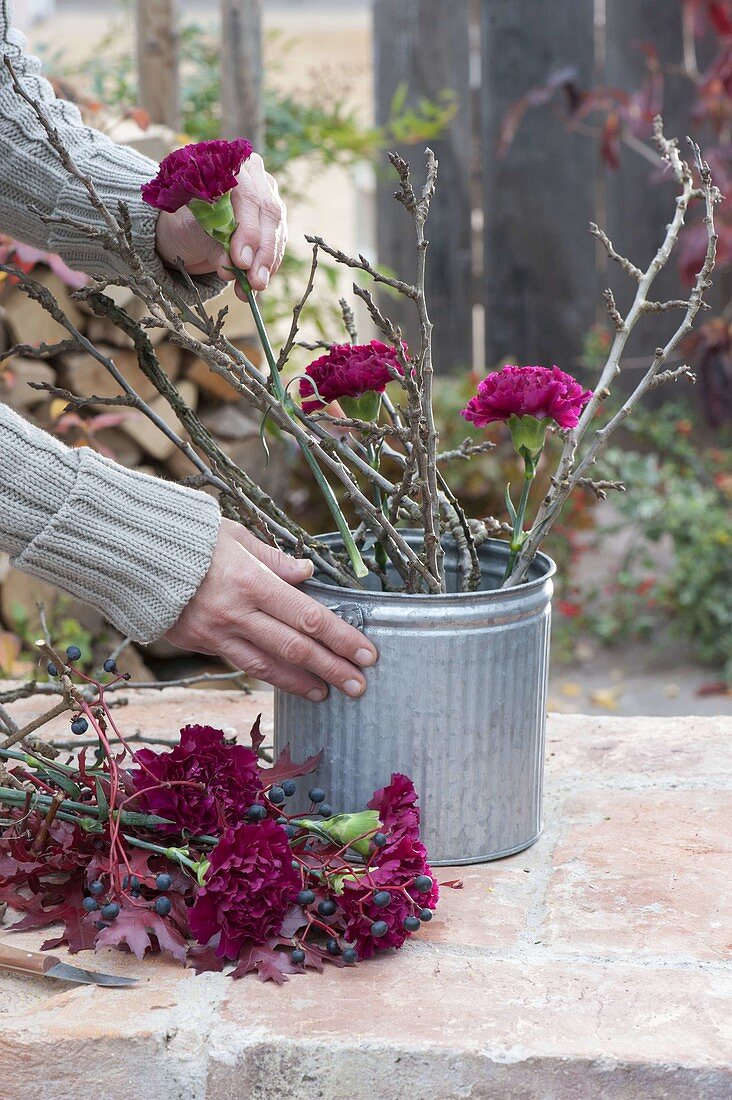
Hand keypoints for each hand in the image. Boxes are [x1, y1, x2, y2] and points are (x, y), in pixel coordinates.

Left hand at [155, 152, 286, 294]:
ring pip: (277, 230)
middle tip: (254, 281)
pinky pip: (278, 244)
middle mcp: (255, 176)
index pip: (247, 196)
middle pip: (268, 212)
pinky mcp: (274, 221)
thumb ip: (213, 244)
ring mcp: (268, 196)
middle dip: (262, 251)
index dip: (247, 230)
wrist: (187, 230)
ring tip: (254, 287)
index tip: (240, 260)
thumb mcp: (192, 231)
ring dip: (268, 263)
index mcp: (230, 164)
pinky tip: (258, 284)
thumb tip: (230, 268)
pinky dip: (269, 266)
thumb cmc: (185, 222)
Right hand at [165, 520, 376, 699]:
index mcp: (251, 582)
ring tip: (328, 693)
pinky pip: (241, 663)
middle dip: (332, 669)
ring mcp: (216, 634)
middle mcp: (237, 614)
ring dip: (303, 682)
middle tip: (360, 686)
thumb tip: (306, 573)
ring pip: (268, 667)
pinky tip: (289, 681)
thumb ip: (273, 558)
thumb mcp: (234, 535)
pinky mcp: (200, 644)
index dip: (341, 638)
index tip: (367, 653)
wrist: (130, 554)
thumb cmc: (188, 537)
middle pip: (295, 649)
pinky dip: (269, 675)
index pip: (308, 617)